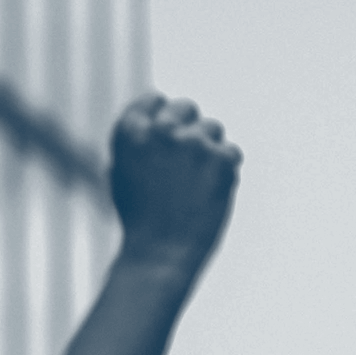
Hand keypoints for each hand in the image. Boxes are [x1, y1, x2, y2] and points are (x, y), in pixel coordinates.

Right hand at [109, 94, 240, 272]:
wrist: (160, 255)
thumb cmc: (140, 218)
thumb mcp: (123, 170)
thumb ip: (140, 138)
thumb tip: (161, 109)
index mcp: (131, 128)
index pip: (155, 99)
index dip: (162, 120)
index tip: (165, 143)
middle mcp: (161, 129)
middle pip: (187, 107)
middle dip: (188, 130)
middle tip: (185, 165)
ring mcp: (193, 142)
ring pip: (212, 128)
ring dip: (208, 151)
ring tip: (195, 185)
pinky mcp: (221, 159)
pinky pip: (231, 152)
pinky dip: (225, 172)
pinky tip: (210, 194)